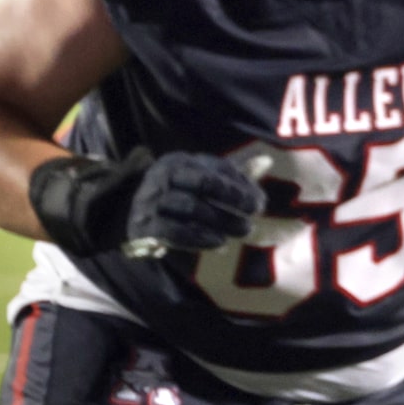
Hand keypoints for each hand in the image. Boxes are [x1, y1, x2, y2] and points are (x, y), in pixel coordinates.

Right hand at [127, 152, 259, 255]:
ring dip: (220, 221)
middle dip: (232, 200)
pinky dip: (199, 238)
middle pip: (203, 183)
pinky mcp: (144, 227)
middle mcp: (161, 176)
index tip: (259, 204)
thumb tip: (266, 161)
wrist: (137, 218)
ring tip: (241, 231)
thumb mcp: (201, 179)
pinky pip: (174, 232)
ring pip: (190, 207)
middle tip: (252, 218)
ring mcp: (150, 201)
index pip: (215, 170)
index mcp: (178, 161)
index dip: (239, 186)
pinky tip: (219, 243)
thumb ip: (232, 174)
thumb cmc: (180, 195)